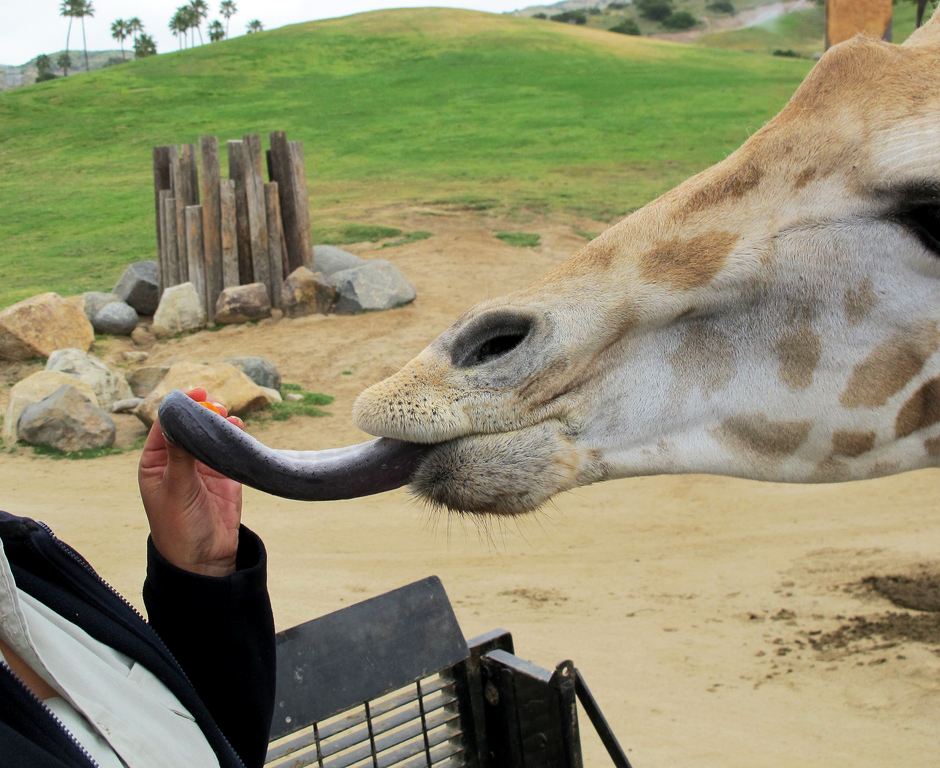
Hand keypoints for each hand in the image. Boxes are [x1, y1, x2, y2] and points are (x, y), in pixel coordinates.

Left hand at [138, 388, 245, 576]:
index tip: (195, 394)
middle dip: (203, 411)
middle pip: (191, 426)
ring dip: (220, 422)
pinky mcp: (225, 475)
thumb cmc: (178, 527)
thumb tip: (177, 421)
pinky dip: (235, 437)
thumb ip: (179, 455)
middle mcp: (179, 461)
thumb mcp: (175, 489)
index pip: (165, 426)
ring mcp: (203, 468)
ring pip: (211, 435)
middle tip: (216, 402)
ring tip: (229, 415)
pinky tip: (239, 427)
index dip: (179, 407)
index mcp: (156, 463)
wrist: (204, 559)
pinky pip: (230, 450)